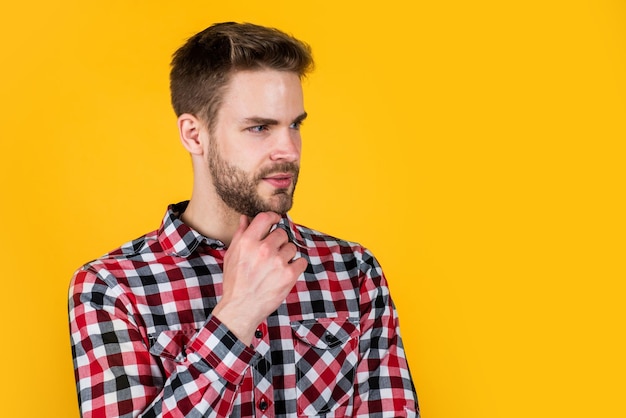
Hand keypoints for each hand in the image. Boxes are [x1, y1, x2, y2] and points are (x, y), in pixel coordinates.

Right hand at [212, 212, 307, 344]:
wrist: (241, 308)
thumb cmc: (235, 283)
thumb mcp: (231, 256)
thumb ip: (240, 235)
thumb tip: (245, 218)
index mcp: (247, 242)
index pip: (266, 218)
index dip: (273, 217)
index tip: (276, 220)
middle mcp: (263, 249)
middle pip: (282, 233)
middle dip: (279, 242)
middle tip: (272, 254)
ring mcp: (278, 262)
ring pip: (292, 247)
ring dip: (287, 255)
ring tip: (276, 267)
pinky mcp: (289, 275)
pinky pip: (301, 261)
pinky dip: (296, 266)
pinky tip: (286, 273)